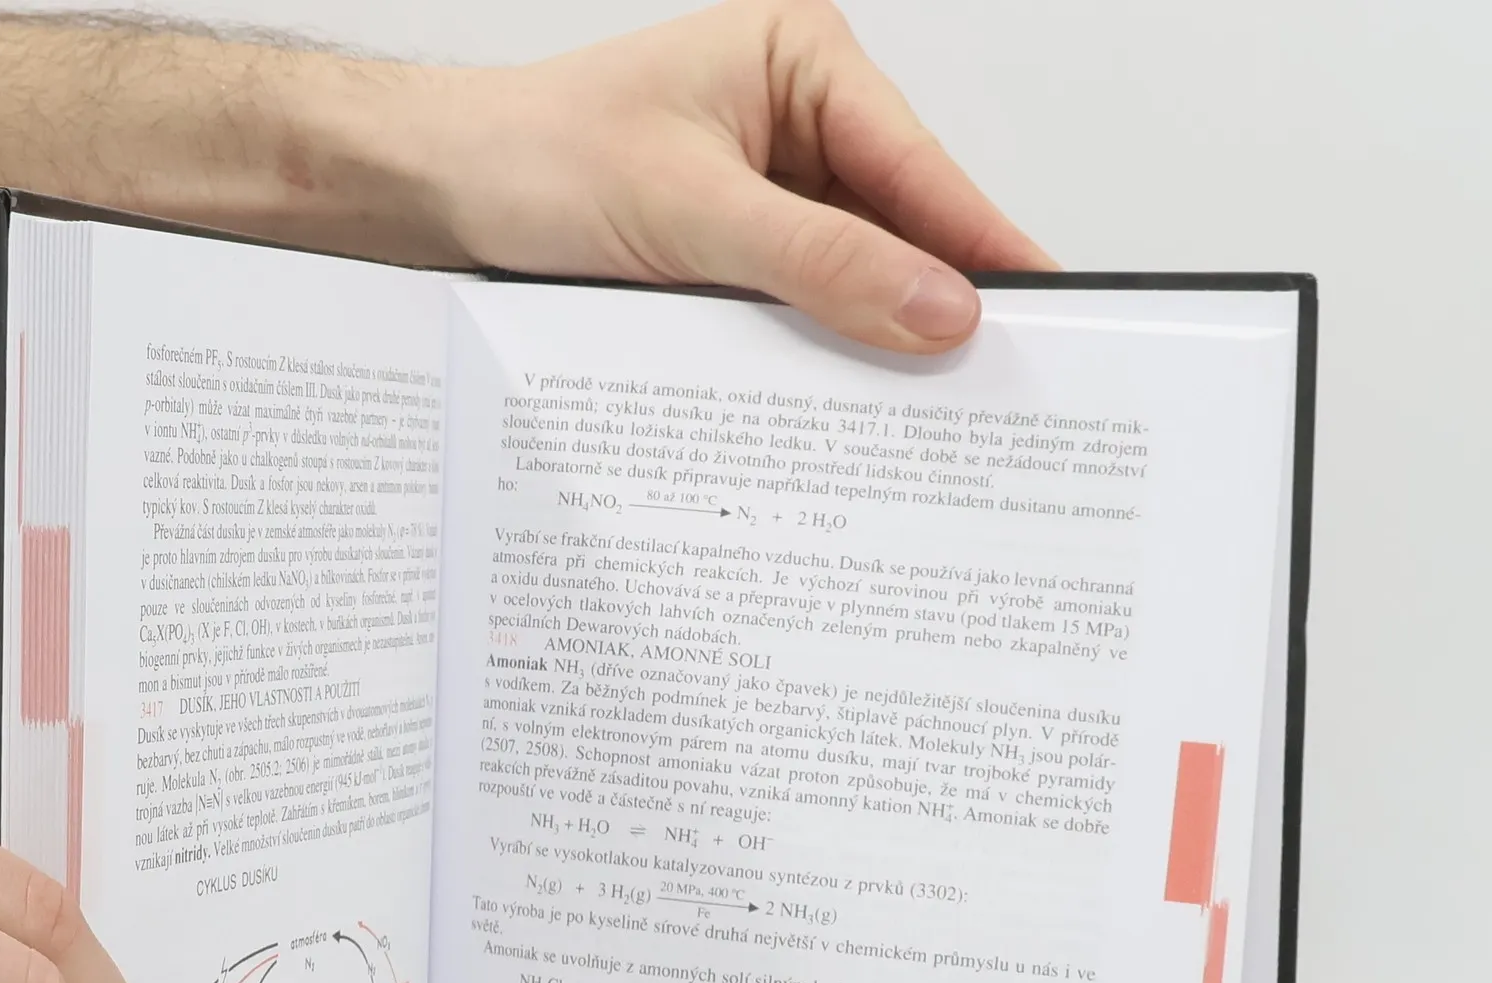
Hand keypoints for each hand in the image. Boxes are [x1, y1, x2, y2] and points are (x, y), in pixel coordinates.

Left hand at [414, 0, 1054, 352]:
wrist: (440, 198)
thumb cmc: (537, 161)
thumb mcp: (689, 213)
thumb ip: (819, 264)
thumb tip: (938, 309)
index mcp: (803, 63)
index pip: (919, 168)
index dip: (983, 245)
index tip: (1050, 307)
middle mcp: (798, 125)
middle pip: (901, 229)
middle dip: (936, 304)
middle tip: (1000, 386)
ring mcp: (771, 197)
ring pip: (857, 280)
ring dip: (876, 339)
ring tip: (934, 409)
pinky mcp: (739, 258)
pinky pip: (806, 312)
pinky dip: (823, 356)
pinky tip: (848, 400)